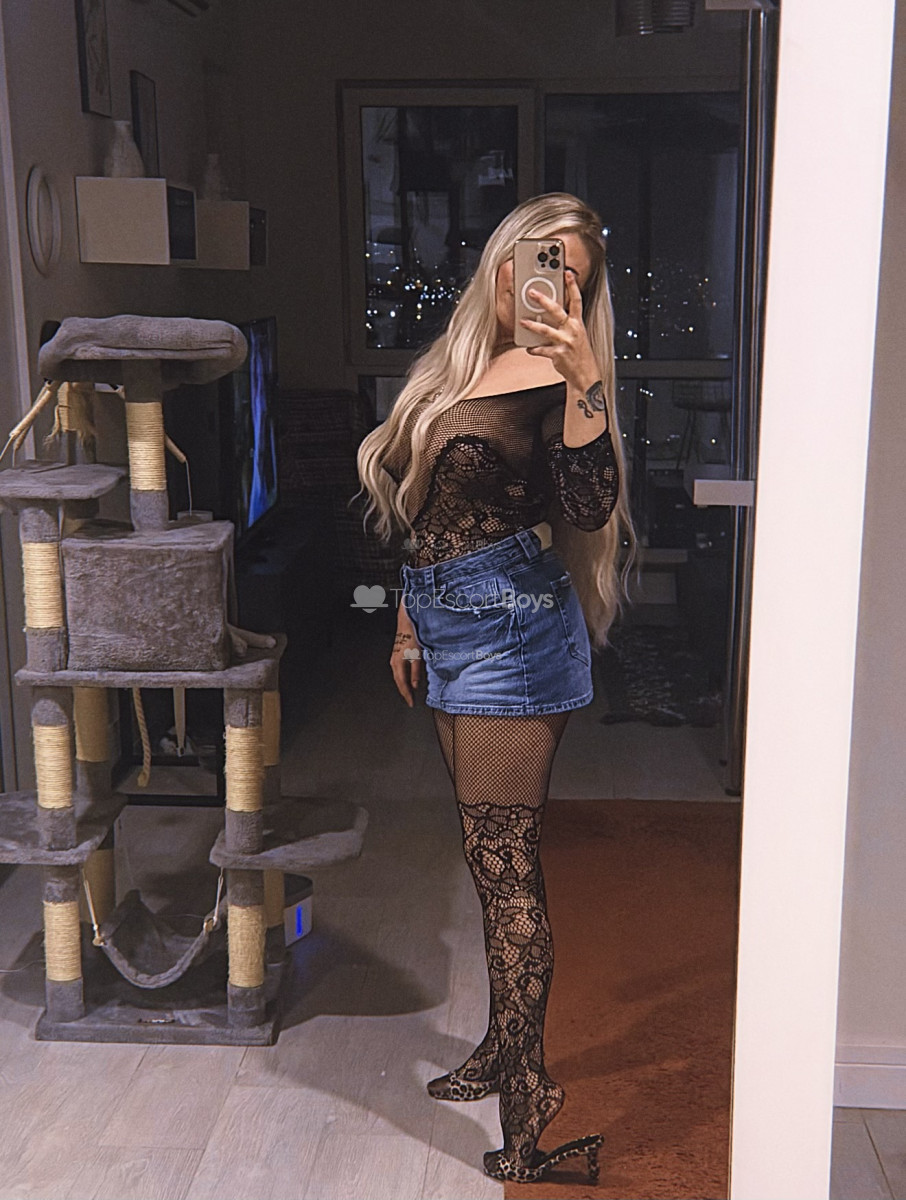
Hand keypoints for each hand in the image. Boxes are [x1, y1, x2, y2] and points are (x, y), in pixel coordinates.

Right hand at [390, 603, 421, 706]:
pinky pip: (398, 670)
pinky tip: (407, 678)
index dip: (407, 695)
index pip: (402, 684)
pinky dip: (402, 677)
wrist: (407, 620)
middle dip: (404, 692)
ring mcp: (394, 657)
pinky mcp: (396, 654)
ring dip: (403, 685)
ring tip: (409, 693)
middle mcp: (394, 661)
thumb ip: (416, 671)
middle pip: (398, 681)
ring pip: (397, 676)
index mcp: (399, 662)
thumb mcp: (417, 654)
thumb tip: (415, 685)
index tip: (411, 703)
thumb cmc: (413, 634)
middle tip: (410, 701)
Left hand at [519, 270, 599, 392]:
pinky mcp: (558, 355)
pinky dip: (533, 349)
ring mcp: (565, 342)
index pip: (576, 300)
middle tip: (532, 293)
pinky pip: (541, 350)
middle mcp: (572, 331)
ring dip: (532, 325)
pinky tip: (528, 348)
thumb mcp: (577, 335)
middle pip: (557, 311)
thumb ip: (565, 323)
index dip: (572, 286)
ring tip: (522, 321)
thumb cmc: (579, 353)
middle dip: (544, 300)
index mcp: (578, 323)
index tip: (567, 273)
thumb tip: (548, 313)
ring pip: (545, 330)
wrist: (585, 374)